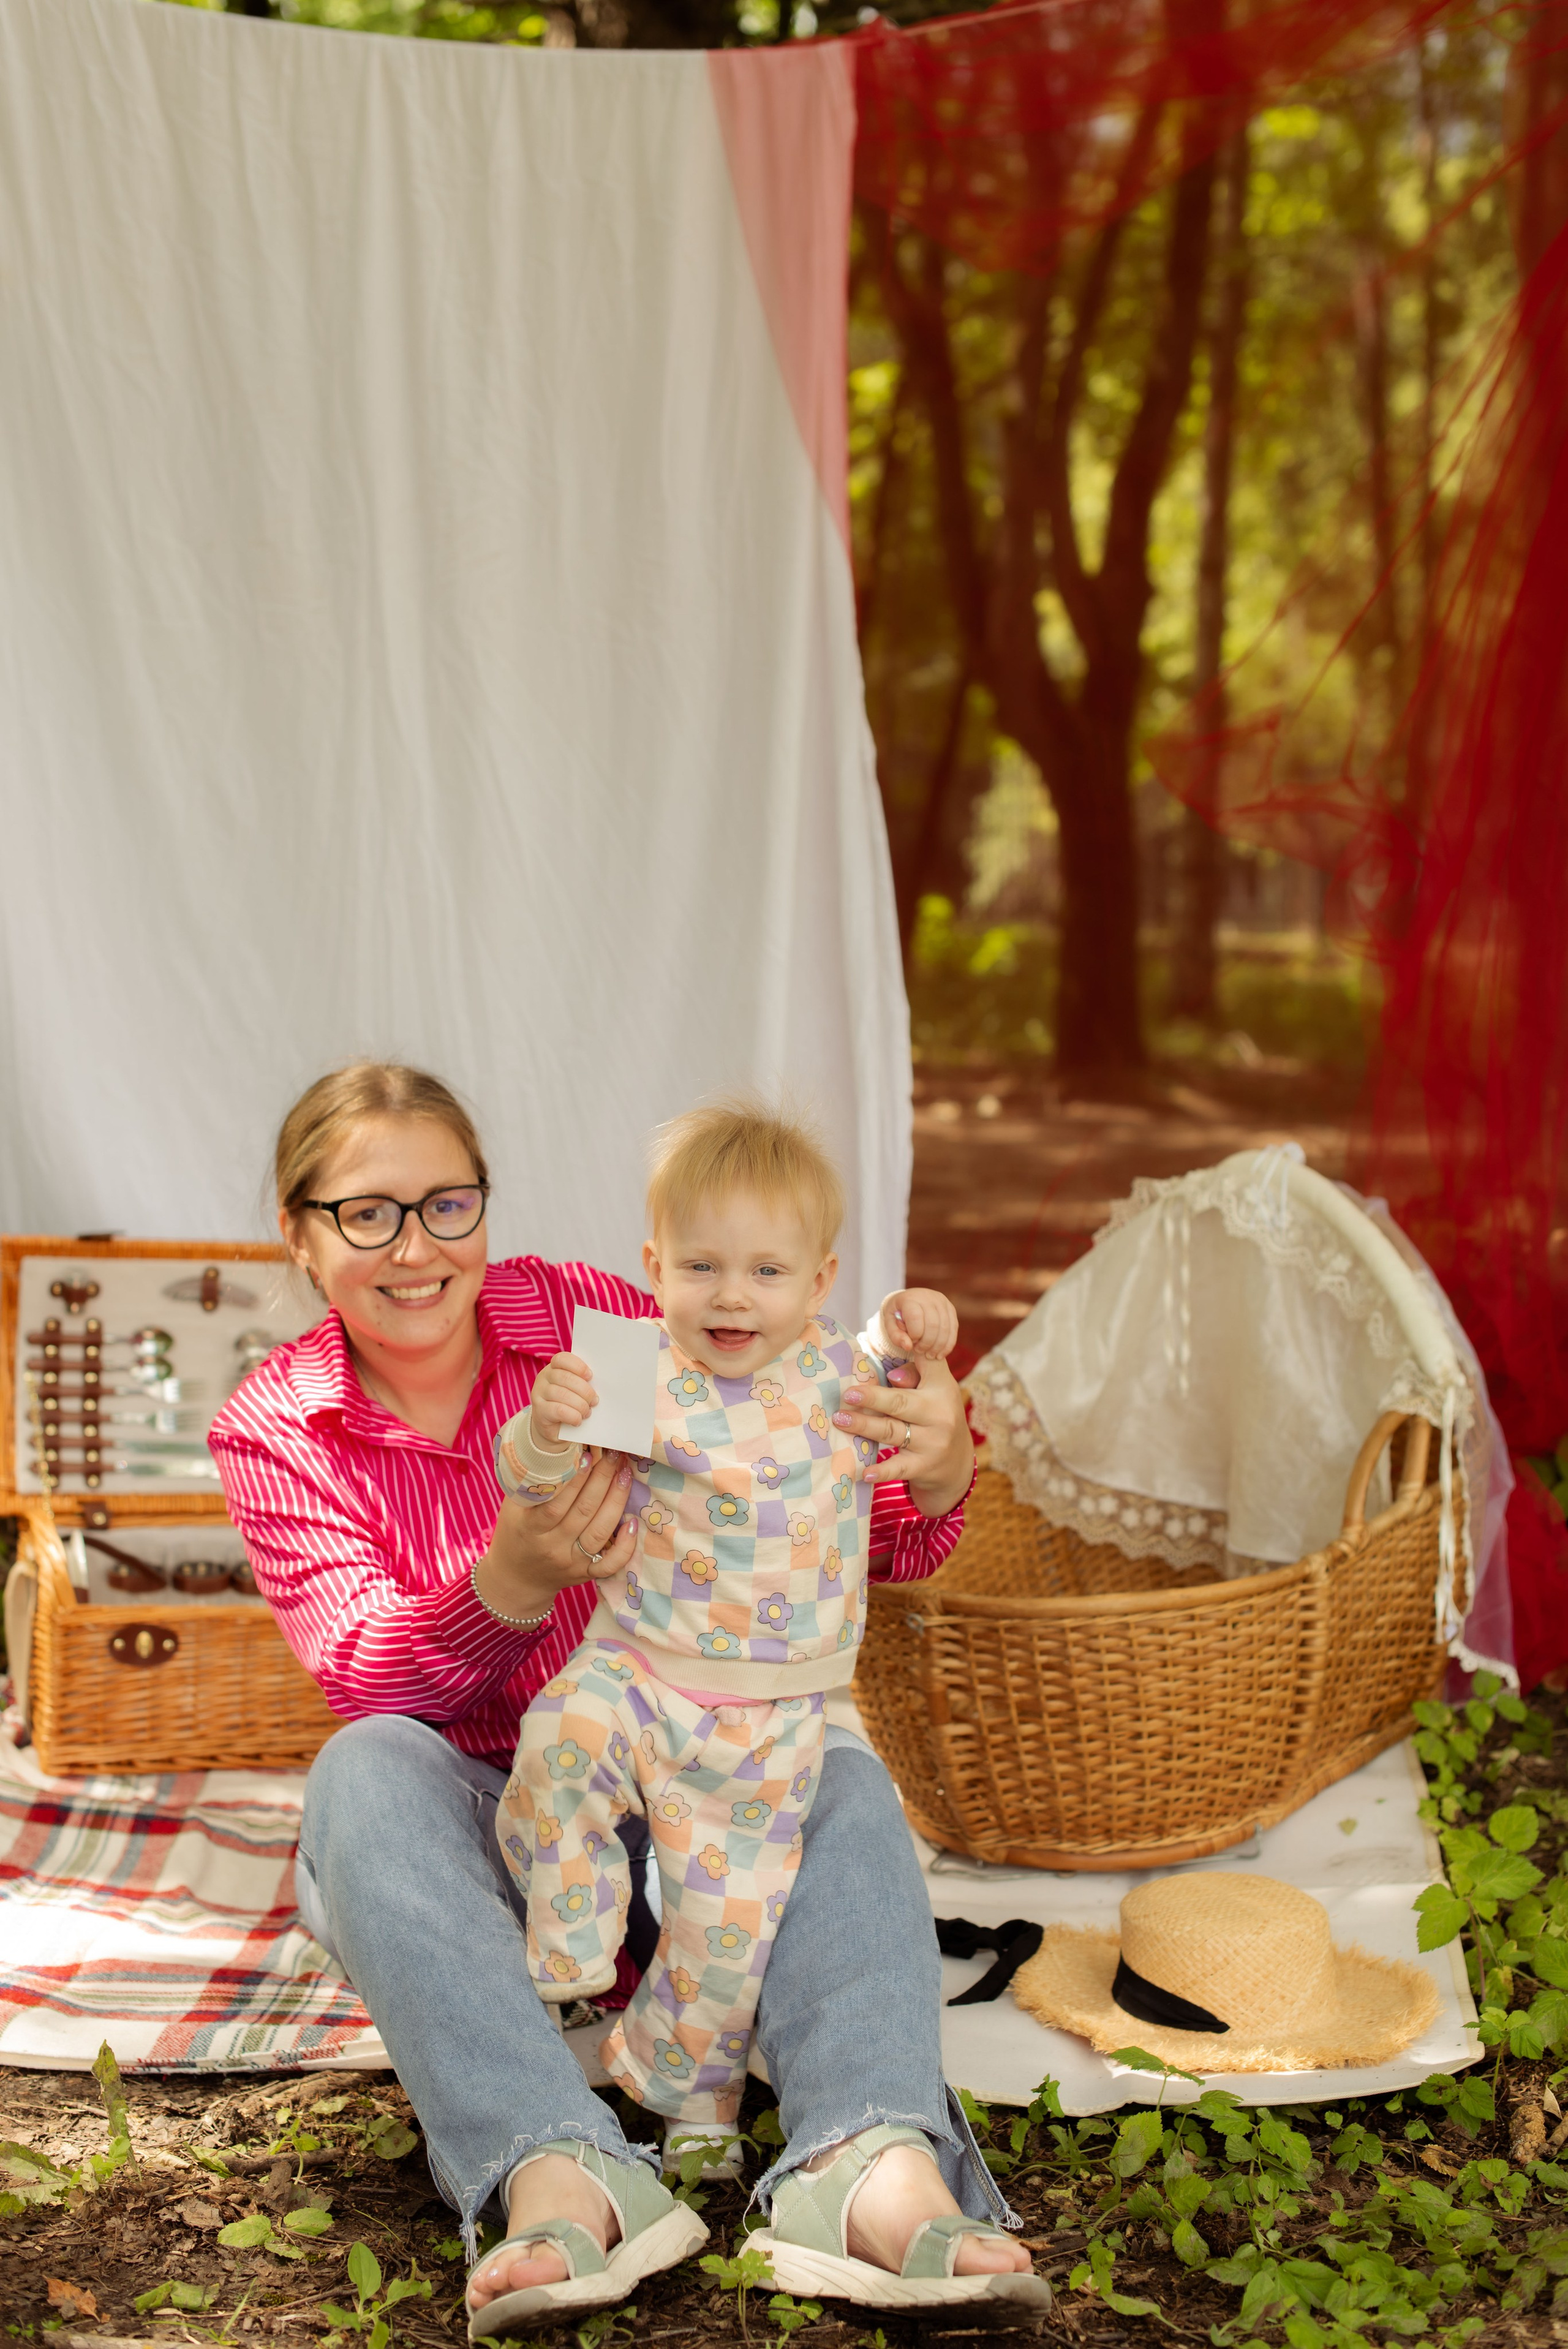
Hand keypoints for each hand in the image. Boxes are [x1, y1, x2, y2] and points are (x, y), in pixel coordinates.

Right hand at [474, 1449, 636, 1620]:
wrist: (515, 1578)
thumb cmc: (515, 1532)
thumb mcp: (513, 1507)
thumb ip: (532, 1483)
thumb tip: (559, 1445)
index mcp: (530, 1528)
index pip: (556, 1503)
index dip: (576, 1479)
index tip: (589, 1453)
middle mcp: (552, 1547)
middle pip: (583, 1512)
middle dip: (602, 1479)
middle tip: (614, 1454)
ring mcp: (571, 1562)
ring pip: (600, 1532)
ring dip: (616, 1500)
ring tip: (625, 1474)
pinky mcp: (585, 1574)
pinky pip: (609, 1564)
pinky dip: (624, 1546)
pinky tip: (633, 1523)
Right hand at [529, 1351, 595, 1450]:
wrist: (554, 1428)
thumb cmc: (570, 1404)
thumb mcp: (575, 1390)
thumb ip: (582, 1383)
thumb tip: (598, 1384)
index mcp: (554, 1368)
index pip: (562, 1359)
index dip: (578, 1366)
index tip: (590, 1376)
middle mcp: (543, 1377)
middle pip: (565, 1378)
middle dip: (584, 1390)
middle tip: (594, 1400)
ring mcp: (539, 1393)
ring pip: (563, 1395)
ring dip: (580, 1405)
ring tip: (587, 1412)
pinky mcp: (539, 1411)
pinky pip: (559, 1410)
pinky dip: (573, 1416)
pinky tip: (578, 1420)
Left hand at [834, 1352, 972, 1518]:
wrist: (956, 1462)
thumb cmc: (936, 1415)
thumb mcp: (935, 1389)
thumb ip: (915, 1374)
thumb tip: (891, 1376)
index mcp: (941, 1387)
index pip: (928, 1364)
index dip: (912, 1350)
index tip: (891, 1339)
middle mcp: (939, 1414)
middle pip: (900, 1403)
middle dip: (872, 1398)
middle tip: (847, 1394)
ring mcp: (932, 1442)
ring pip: (892, 1431)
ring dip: (864, 1426)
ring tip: (840, 1420)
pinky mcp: (922, 1466)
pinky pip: (899, 1468)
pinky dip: (881, 1471)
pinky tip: (864, 1473)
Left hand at [879, 1287, 958, 1362]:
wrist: (910, 1300)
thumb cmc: (898, 1314)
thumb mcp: (890, 1324)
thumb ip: (896, 1336)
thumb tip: (908, 1347)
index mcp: (910, 1298)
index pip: (915, 1317)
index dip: (914, 1334)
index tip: (911, 1342)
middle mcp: (928, 1297)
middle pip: (933, 1324)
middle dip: (927, 1343)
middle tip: (920, 1352)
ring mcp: (942, 1301)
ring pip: (945, 1328)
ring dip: (938, 1346)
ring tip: (930, 1355)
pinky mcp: (951, 1308)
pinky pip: (953, 1328)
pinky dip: (948, 1344)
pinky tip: (941, 1354)